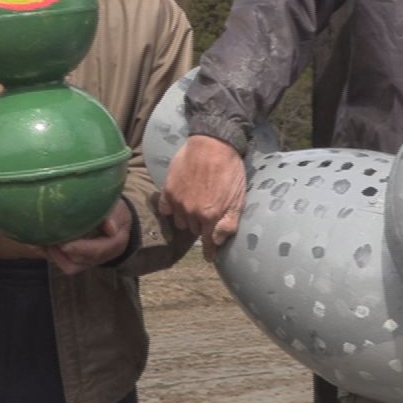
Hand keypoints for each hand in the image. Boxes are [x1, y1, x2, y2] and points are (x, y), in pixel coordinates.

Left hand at [43, 199, 133, 275]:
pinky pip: (65, 265)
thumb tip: (110, 228)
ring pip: (71, 267)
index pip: (97, 251)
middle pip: (81, 260)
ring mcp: (91, 261)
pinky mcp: (80, 262)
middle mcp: (103, 257)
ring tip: (45, 240)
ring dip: (56, 256)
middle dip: (63, 252)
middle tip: (49, 238)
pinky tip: (44, 243)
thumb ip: (114, 216)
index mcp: (116, 244)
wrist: (115, 220)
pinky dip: (53, 256)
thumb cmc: (114, 211)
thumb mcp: (117, 209)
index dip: (80, 248)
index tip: (64, 243)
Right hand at [157, 135, 246, 258]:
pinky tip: (178, 202)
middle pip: (195, 229)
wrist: (213, 144)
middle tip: (207, 214)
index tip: (209, 257)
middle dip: (201, 226)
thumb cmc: (230, 169)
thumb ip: (228, 222)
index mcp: (210, 216)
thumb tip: (217, 241)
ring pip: (180, 221)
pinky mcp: (168, 190)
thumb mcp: (238, 198)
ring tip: (195, 205)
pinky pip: (165, 208)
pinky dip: (171, 209)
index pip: (208, 242)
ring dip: (187, 217)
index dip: (208, 251)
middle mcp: (191, 212)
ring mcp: (177, 201)